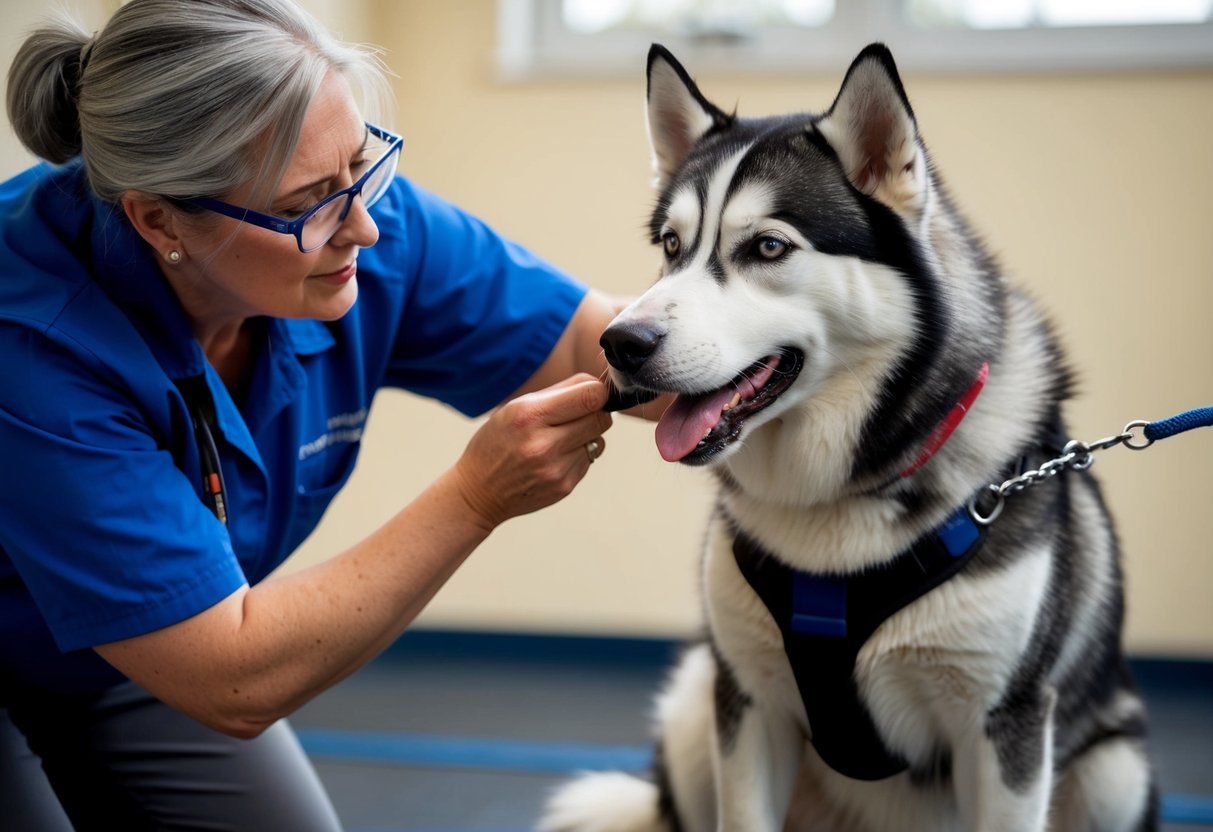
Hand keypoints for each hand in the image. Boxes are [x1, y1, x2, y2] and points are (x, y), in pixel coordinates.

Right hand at [453, 374, 611, 529]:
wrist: (479, 491)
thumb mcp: (515, 407)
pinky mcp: (564, 487)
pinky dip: (577, 455)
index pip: (591, 396)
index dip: (598, 391)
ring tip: (558, 439)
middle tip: (577, 415)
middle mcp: (544, 444)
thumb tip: (597, 385)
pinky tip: (554, 458)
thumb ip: (559, 392)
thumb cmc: (498, 441)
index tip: (590, 393)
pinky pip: (588, 460)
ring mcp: (556, 469)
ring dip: (586, 436)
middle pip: (601, 419)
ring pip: (599, 440)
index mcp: (530, 415)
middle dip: (595, 412)